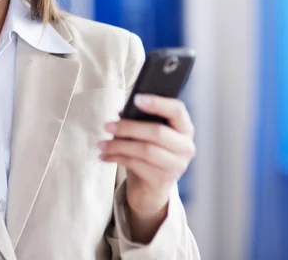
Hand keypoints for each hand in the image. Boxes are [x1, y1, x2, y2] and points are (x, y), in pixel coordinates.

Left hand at [98, 94, 195, 233]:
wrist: (150, 189)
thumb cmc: (148, 154)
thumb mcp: (146, 136)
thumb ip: (140, 120)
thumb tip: (122, 112)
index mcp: (184, 129)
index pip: (177, 110)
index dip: (157, 103)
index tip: (136, 99)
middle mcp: (186, 147)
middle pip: (158, 132)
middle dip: (129, 127)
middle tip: (107, 126)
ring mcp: (176, 166)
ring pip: (145, 150)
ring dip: (118, 145)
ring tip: (101, 144)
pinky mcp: (163, 180)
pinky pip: (136, 164)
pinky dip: (116, 158)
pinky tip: (105, 156)